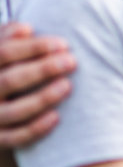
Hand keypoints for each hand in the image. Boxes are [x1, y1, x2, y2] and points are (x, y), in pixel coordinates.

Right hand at [0, 23, 74, 149]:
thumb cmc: (4, 70)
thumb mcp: (1, 53)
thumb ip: (7, 38)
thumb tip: (26, 29)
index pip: (4, 53)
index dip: (34, 47)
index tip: (64, 44)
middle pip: (10, 80)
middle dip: (43, 70)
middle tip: (72, 62)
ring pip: (13, 111)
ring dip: (43, 98)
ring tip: (68, 86)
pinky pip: (14, 138)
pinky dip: (35, 129)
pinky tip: (57, 117)